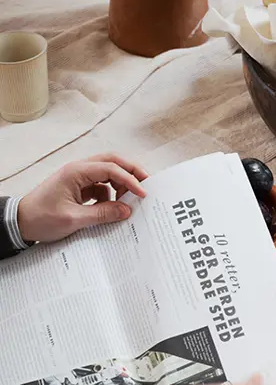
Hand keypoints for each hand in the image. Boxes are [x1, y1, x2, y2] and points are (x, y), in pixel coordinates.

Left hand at [17, 154, 147, 242]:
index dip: (130, 180)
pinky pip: (102, 185)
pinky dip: (111, 193)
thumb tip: (127, 210)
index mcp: (76, 172)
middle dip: (131, 171)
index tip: (142, 193)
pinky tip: (112, 206)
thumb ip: (103, 214)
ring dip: (121, 182)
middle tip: (147, 183)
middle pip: (112, 161)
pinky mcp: (79, 187)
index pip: (111, 169)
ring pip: (108, 171)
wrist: (18, 223)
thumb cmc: (40, 218)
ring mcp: (79, 177)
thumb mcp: (74, 219)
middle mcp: (79, 170)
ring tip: (129, 199)